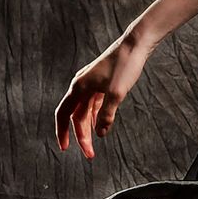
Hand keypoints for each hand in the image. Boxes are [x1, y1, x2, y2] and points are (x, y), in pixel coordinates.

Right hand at [54, 30, 153, 157]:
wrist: (135, 45)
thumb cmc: (125, 66)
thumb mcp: (117, 94)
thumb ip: (107, 115)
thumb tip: (100, 134)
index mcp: (79, 87)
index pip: (63, 114)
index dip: (62, 132)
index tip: (65, 148)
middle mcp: (80, 85)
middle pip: (75, 116)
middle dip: (81, 136)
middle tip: (90, 154)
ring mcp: (90, 83)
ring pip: (84, 110)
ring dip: (87, 128)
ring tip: (93, 144)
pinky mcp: (100, 82)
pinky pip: (93, 104)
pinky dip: (94, 116)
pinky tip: (99, 126)